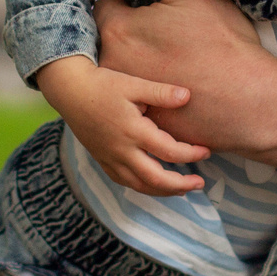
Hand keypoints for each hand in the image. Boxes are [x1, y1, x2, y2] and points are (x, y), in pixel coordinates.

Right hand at [35, 52, 209, 195]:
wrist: (70, 91)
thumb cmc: (103, 84)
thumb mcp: (133, 84)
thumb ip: (161, 92)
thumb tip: (188, 96)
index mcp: (133, 131)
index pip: (169, 151)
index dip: (191, 154)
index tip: (206, 151)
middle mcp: (122, 150)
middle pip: (156, 179)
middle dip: (180, 184)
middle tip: (200, 183)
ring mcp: (110, 158)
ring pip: (139, 185)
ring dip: (163, 191)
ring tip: (182, 189)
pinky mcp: (102, 160)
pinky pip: (124, 181)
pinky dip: (142, 187)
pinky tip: (153, 185)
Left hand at [95, 0, 276, 153]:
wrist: (247, 101)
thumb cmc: (221, 42)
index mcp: (118, 30)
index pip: (105, 5)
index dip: (128, 1)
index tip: (150, 5)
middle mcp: (111, 66)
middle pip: (110, 38)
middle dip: (128, 31)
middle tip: (162, 32)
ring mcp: (126, 97)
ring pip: (122, 68)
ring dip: (136, 60)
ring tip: (170, 58)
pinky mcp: (142, 120)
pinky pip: (139, 96)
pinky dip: (151, 87)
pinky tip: (177, 81)